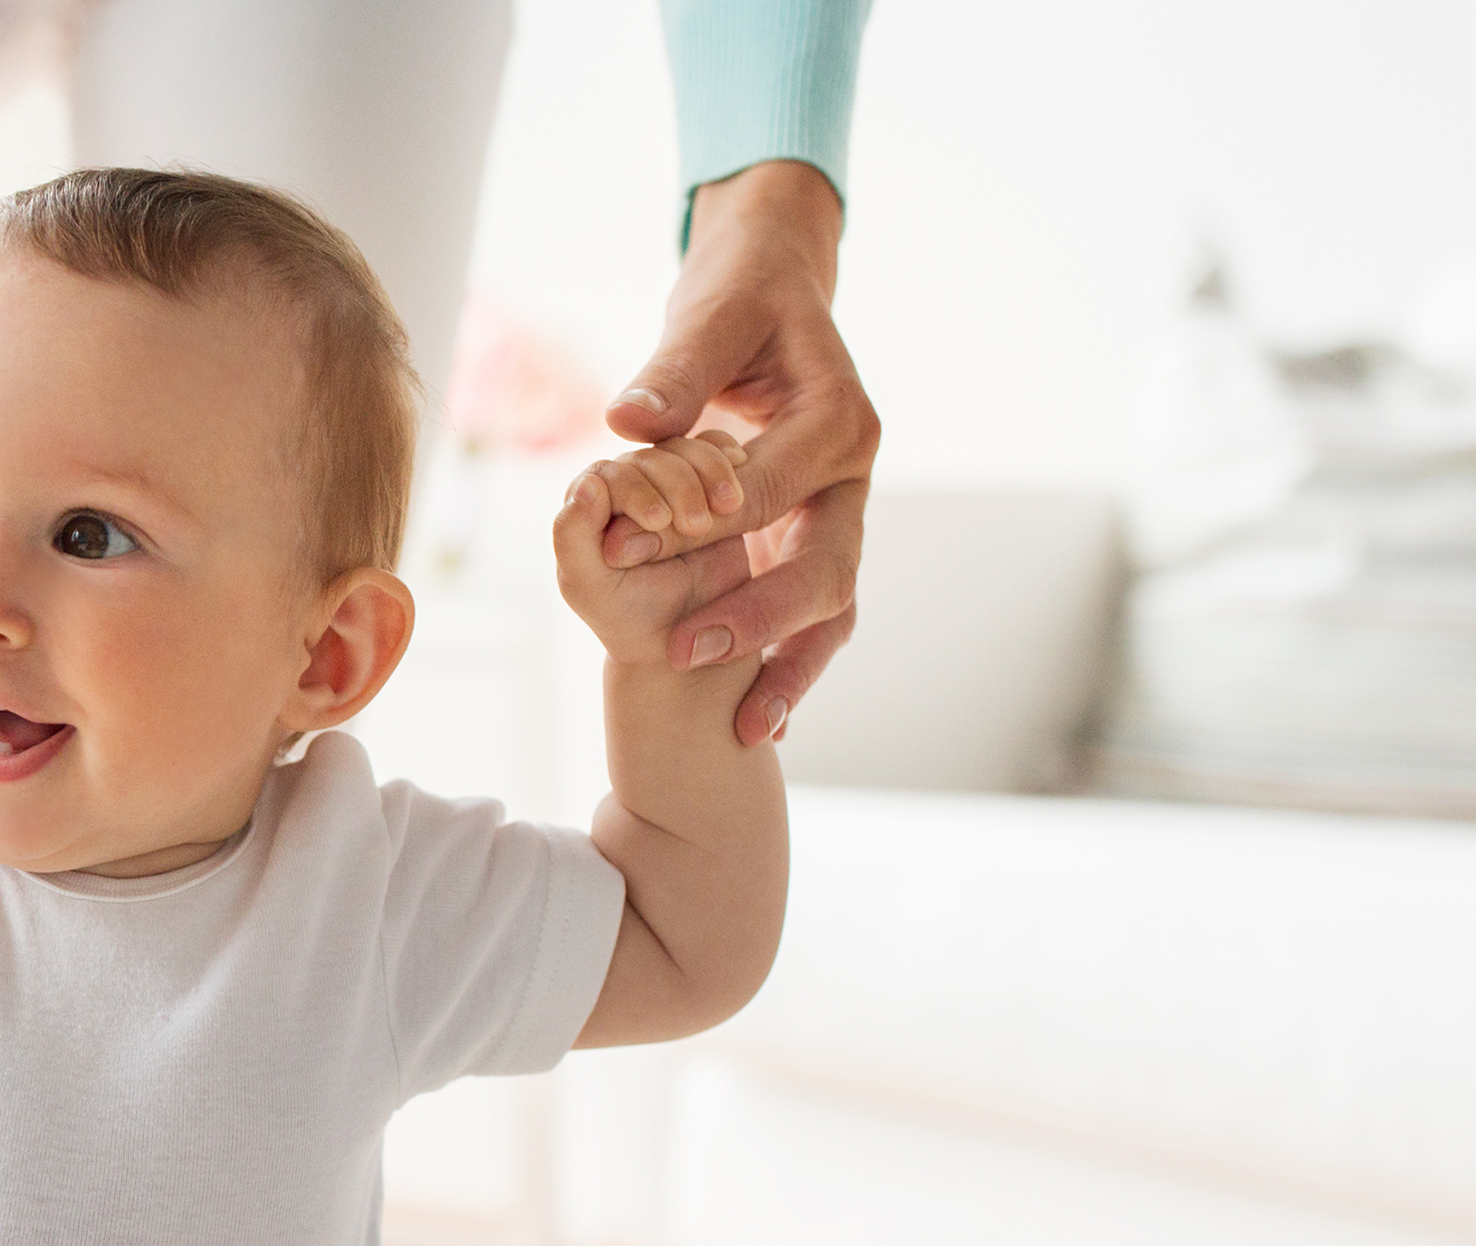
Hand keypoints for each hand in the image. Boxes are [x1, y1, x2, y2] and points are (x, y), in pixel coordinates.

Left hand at [555, 438, 758, 674]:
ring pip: (686, 448)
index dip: (634, 489)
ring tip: (725, 509)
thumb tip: (587, 484)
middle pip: (651, 456)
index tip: (659, 523)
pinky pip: (718, 450)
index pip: (608, 473)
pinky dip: (728, 458)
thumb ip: (573, 537)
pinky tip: (740, 476)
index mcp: (587, 503)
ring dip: (708, 470)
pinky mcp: (708, 483)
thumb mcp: (589, 585)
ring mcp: (669, 480)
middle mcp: (626, 483)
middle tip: (695, 526)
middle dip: (677, 484)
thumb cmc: (630, 616)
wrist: (689, 638)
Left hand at [604, 161, 877, 744]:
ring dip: (790, 663)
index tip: (623, 548)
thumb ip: (675, 369)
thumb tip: (629, 423)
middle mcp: (852, 474)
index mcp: (838, 420)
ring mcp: (841, 510)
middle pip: (826, 566)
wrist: (776, 289)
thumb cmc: (741, 296)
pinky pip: (813, 608)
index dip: (694, 521)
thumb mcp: (710, 316)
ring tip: (750, 727)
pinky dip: (790, 659)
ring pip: (832, 603)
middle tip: (684, 653)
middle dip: (759, 619)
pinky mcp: (817, 531)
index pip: (766, 487)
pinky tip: (762, 718)